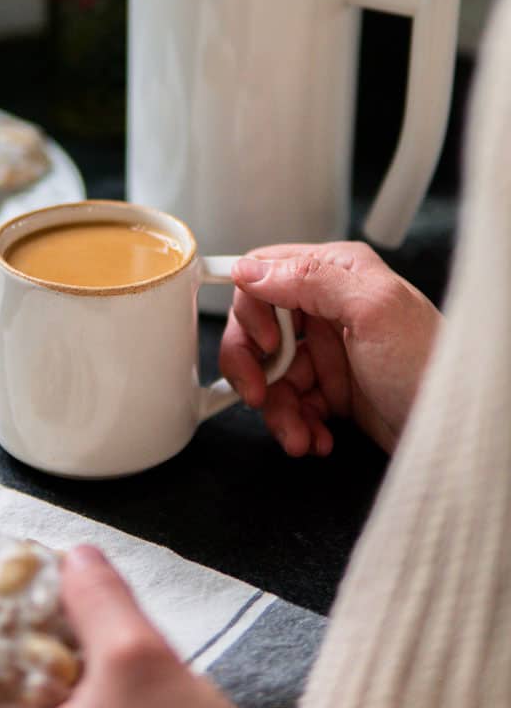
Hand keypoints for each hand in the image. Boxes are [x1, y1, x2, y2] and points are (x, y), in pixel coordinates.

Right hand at [219, 241, 441, 456]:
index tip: (265, 345)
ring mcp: (329, 351)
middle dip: (255, 368)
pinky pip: (290, 403)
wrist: (457, 435)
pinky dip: (296, 424)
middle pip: (258, 329)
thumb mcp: (373, 309)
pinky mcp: (332, 389)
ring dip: (278, 409)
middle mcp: (329, 307)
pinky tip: (316, 438)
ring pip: (270, 374)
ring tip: (299, 435)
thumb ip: (310, 279)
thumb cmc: (430, 366)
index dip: (252, 312)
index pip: (264, 275)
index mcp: (337, 274)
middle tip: (259, 396)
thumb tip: (249, 269)